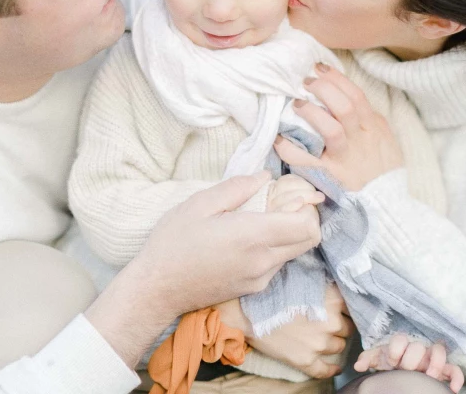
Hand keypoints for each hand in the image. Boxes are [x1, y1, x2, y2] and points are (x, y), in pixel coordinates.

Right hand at [86, 173, 320, 365]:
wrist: (156, 289)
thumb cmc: (173, 242)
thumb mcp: (199, 204)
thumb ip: (237, 188)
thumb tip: (265, 176)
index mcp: (252, 236)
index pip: (307, 226)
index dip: (308, 207)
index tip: (292, 193)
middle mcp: (263, 261)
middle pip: (309, 240)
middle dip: (304, 218)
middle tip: (281, 202)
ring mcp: (260, 279)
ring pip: (294, 252)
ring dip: (288, 233)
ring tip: (260, 218)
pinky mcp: (253, 289)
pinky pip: (277, 264)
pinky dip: (275, 248)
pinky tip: (248, 239)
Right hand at [247, 284, 354, 378]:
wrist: (248, 310)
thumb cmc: (274, 289)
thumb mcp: (305, 278)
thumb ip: (327, 284)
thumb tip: (342, 283)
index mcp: (333, 299)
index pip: (354, 307)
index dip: (348, 309)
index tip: (344, 310)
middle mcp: (331, 322)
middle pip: (348, 328)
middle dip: (341, 326)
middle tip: (330, 322)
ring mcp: (319, 343)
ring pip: (339, 347)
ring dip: (334, 343)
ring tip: (324, 337)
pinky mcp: (306, 360)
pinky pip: (325, 370)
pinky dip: (332, 370)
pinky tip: (335, 368)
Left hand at [275, 63, 403, 190]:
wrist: (387, 205)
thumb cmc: (384, 170)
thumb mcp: (386, 139)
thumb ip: (369, 119)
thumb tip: (348, 97)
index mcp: (373, 128)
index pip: (356, 96)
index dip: (335, 78)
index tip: (319, 68)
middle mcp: (360, 140)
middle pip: (344, 107)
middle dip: (323, 89)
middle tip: (306, 82)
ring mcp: (344, 159)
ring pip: (331, 129)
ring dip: (311, 113)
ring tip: (296, 104)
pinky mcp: (328, 177)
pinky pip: (305, 161)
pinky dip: (288, 148)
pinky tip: (279, 138)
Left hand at [355, 334, 464, 392]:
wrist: (401, 367)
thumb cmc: (390, 361)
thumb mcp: (378, 359)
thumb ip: (368, 358)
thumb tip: (359, 365)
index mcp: (401, 345)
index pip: (400, 339)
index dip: (396, 349)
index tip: (392, 361)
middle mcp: (418, 349)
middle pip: (419, 347)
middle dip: (412, 359)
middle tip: (406, 370)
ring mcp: (431, 358)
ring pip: (440, 352)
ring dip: (435, 364)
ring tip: (428, 376)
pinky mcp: (444, 370)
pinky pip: (454, 370)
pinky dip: (456, 378)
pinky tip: (452, 389)